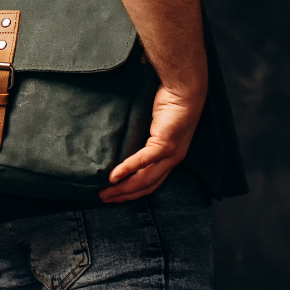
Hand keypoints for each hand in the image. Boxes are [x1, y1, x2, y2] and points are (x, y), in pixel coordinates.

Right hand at [99, 85, 205, 202]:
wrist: (185, 90)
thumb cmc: (170, 102)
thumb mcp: (155, 124)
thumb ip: (143, 135)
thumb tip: (124, 138)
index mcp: (171, 157)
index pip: (150, 183)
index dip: (132, 192)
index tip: (115, 196)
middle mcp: (172, 160)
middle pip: (146, 186)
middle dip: (124, 195)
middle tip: (104, 199)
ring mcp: (170, 154)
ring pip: (144, 179)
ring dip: (123, 188)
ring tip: (106, 192)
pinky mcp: (164, 144)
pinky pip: (143, 161)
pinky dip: (127, 170)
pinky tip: (113, 177)